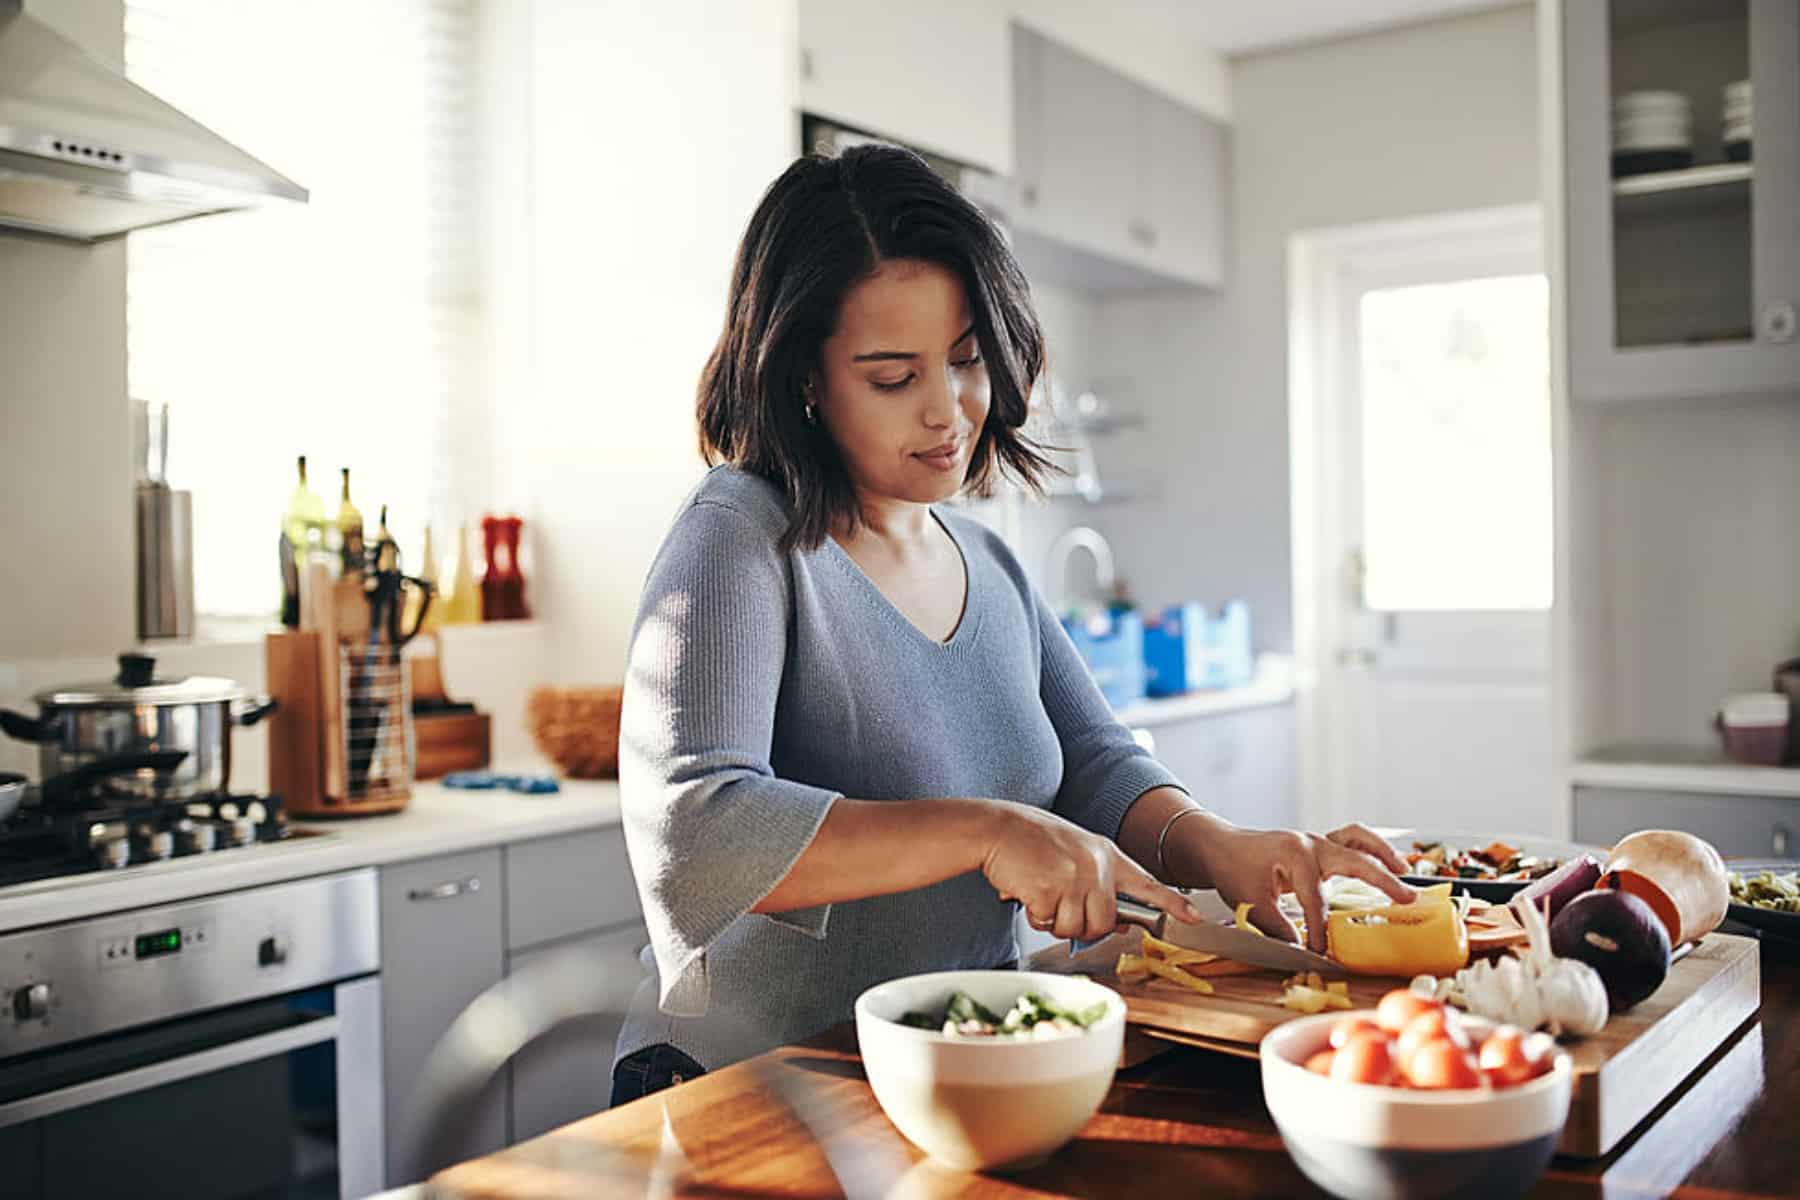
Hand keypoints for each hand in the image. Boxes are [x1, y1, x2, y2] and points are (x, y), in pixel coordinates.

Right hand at [978, 803, 1203, 940]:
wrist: (998, 828)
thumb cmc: (1033, 842)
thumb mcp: (1076, 854)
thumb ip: (1100, 884)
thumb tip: (1122, 923)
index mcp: (1106, 854)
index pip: (1147, 883)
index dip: (1172, 904)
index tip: (1194, 918)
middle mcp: (1096, 866)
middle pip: (1105, 922)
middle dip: (1082, 925)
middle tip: (1060, 905)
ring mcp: (1074, 878)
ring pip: (1077, 928)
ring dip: (1056, 922)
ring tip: (1043, 895)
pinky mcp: (1050, 890)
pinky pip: (1049, 923)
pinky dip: (1036, 916)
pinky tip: (1028, 893)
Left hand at [1179, 819, 1415, 952]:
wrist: (1220, 846)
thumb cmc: (1232, 869)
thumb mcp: (1249, 902)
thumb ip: (1277, 927)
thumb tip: (1301, 951)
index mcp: (1294, 854)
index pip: (1315, 900)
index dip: (1320, 930)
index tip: (1321, 953)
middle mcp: (1311, 843)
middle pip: (1354, 861)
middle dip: (1382, 881)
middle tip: (1407, 900)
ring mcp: (1316, 840)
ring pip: (1357, 840)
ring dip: (1383, 854)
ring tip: (1405, 872)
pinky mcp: (1318, 845)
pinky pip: (1350, 840)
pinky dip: (1370, 848)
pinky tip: (1386, 863)